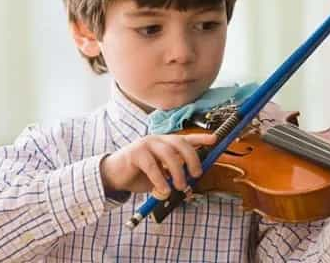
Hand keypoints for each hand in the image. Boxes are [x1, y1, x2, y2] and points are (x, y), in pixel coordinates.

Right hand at [99, 133, 216, 195]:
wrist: (114, 176)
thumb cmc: (140, 175)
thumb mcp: (161, 176)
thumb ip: (173, 178)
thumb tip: (189, 189)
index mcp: (166, 143)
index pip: (186, 138)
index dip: (201, 138)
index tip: (215, 140)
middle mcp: (158, 140)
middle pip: (181, 144)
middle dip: (192, 159)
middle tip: (196, 175)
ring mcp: (147, 144)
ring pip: (169, 154)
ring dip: (178, 172)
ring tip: (179, 187)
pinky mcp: (136, 152)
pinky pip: (152, 166)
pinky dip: (160, 180)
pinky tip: (163, 190)